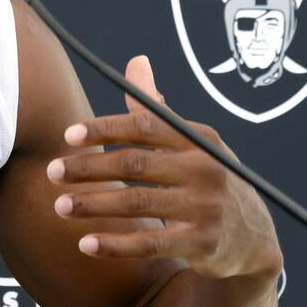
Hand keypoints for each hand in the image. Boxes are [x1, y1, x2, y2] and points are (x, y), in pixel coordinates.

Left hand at [46, 56, 282, 280]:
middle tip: (52, 172)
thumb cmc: (207, 178)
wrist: (254, 237)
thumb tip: (136, 62)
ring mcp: (205, 207)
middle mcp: (205, 169)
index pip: (144, 126)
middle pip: (134, 163)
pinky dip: (116, 244)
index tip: (67, 135)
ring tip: (60, 206)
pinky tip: (85, 244)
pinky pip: (150, 243)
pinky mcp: (202, 243)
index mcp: (198, 139)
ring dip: (93, 204)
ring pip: (137, 203)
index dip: (104, 129)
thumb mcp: (192, 142)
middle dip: (88, 167)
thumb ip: (156, 110)